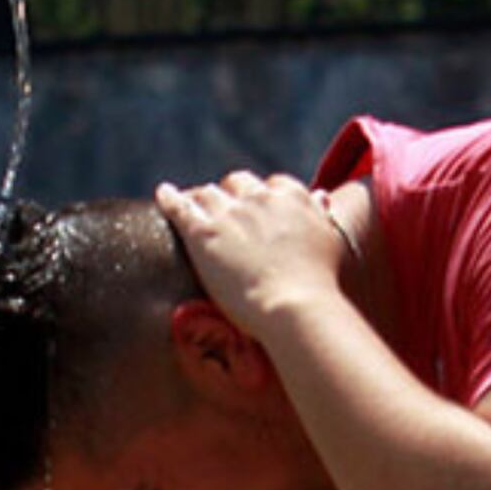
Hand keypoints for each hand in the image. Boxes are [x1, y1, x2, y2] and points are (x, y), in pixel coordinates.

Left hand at [155, 173, 346, 337]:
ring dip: (200, 199)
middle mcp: (258, 198)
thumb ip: (317, 215)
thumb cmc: (316, 282)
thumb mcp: (327, 240)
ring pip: (207, 194)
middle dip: (229, 195)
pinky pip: (180, 206)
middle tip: (222, 211)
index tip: (256, 209)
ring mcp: (228, 214)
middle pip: (236, 184)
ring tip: (191, 205)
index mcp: (290, 197)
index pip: (271, 185)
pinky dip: (170, 198)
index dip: (261, 197)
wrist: (295, 305)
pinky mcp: (202, 233)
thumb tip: (321, 195)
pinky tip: (163, 193)